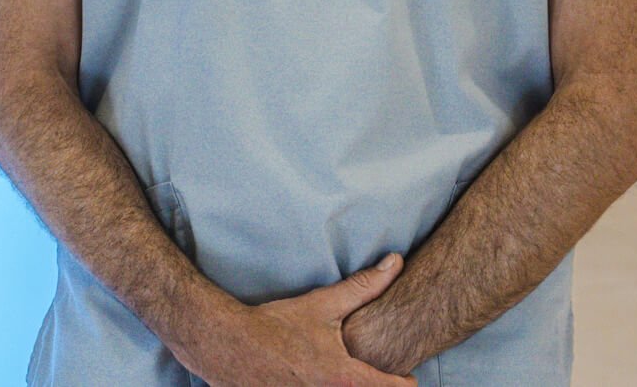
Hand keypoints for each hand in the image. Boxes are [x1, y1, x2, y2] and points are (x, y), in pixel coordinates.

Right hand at [188, 254, 416, 386]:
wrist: (228, 345)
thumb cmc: (276, 326)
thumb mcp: (322, 305)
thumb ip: (364, 286)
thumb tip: (396, 262)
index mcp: (344, 378)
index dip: (403, 381)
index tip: (407, 376)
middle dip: (370, 384)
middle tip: (370, 372)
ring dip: (344, 386)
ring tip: (334, 373)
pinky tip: (308, 377)